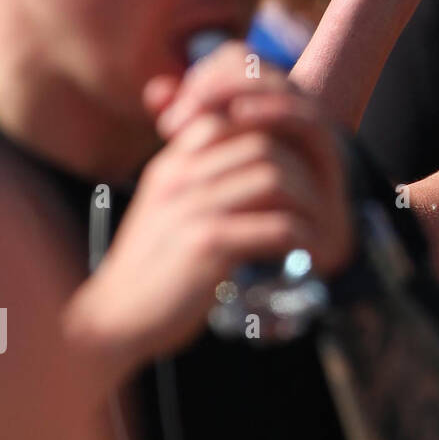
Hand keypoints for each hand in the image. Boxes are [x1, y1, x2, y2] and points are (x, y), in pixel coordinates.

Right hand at [64, 43, 353, 377]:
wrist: (113, 321)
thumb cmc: (152, 271)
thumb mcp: (168, 213)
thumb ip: (200, 184)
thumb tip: (254, 169)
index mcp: (173, 164)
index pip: (233, 118)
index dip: (277, 138)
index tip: (304, 169)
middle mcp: (180, 176)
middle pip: (263, 144)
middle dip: (304, 171)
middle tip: (325, 202)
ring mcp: (191, 208)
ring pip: (274, 179)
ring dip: (309, 205)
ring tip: (322, 230)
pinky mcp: (206, 244)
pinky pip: (276, 226)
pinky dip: (304, 239)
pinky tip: (312, 256)